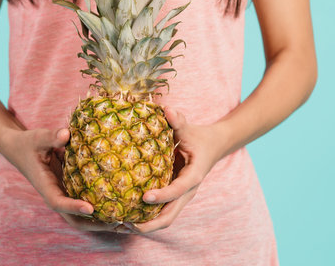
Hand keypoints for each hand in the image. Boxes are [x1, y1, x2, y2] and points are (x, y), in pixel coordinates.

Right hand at [1, 128, 118, 231]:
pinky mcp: (72, 189)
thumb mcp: (38, 138)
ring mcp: (64, 194)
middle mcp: (56, 194)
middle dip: (94, 224)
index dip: (73, 207)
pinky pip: (87, 202)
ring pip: (82, 215)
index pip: (58, 202)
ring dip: (101, 221)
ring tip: (126, 223)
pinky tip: (122, 206)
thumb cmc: (29, 143)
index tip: (90, 208)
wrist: (21, 150)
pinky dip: (101, 208)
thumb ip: (51, 137)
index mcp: (45, 185)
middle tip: (118, 223)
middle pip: (73, 219)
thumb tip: (67, 134)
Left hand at [119, 107, 226, 233]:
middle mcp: (187, 191)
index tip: (145, 197)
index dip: (162, 195)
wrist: (213, 146)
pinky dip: (146, 218)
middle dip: (150, 223)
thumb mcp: (189, 128)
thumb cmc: (198, 136)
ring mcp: (180, 197)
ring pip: (165, 218)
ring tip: (121, 225)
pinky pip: (160, 212)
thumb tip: (167, 109)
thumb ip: (178, 120)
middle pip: (170, 215)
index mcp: (193, 175)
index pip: (177, 190)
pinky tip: (126, 217)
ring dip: (145, 225)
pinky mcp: (174, 197)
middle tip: (127, 224)